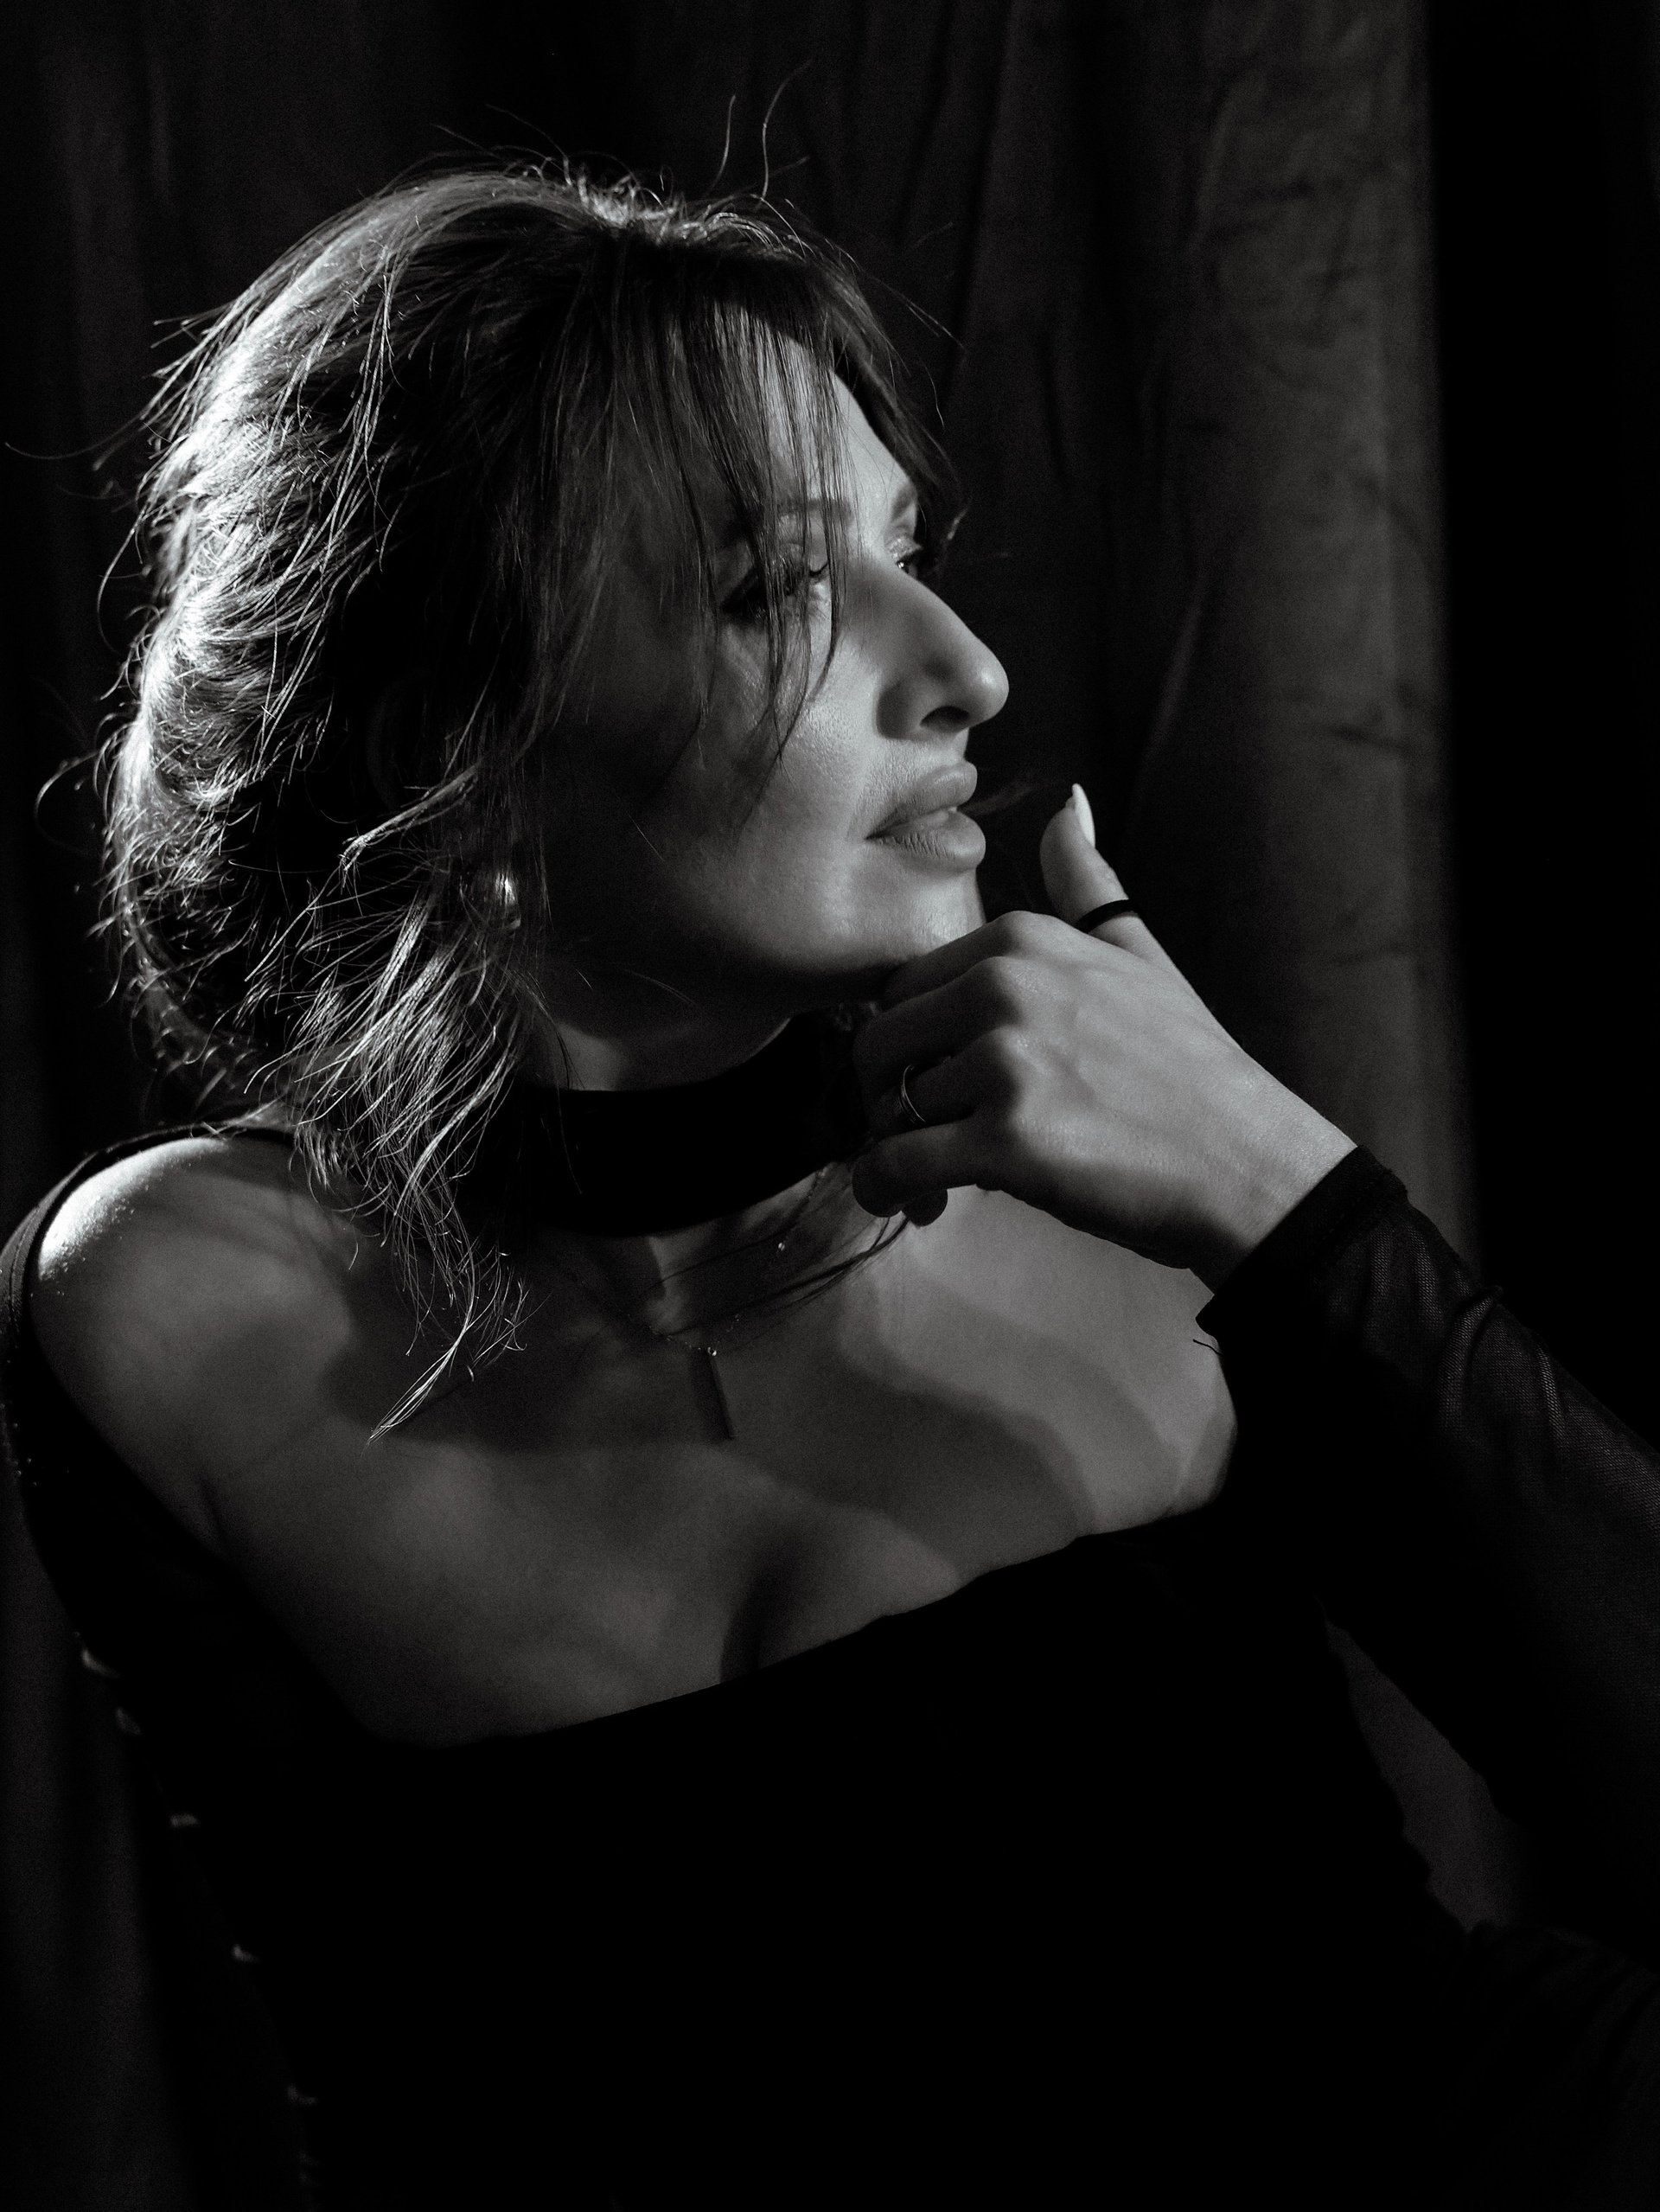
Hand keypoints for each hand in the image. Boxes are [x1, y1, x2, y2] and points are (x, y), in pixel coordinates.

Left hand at [851, 788, 1354, 1285]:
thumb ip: (1087, 886)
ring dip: (901, 1154)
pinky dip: (889, 1193)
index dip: (912, 1044)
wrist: (1248, 1164)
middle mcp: (1005, 988)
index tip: (943, 1082)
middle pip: (879, 1046)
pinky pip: (897, 1166)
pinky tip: (924, 1205)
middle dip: (892, 1099)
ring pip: (888, 1110)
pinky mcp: (1006, 1141)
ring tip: (945, 1181)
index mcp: (1022, 942)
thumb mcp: (1141, 956)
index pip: (902, 989)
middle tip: (932, 1139)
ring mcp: (1005, 1062)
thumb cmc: (1191, 1071)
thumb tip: (1066, 807)